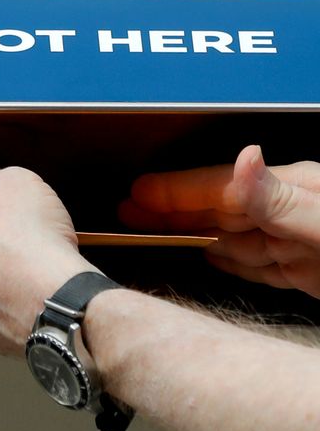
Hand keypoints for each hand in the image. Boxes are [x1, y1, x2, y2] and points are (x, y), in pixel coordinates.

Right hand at [119, 145, 319, 296]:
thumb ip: (279, 199)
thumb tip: (243, 158)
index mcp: (296, 191)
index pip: (220, 189)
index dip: (175, 190)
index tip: (137, 192)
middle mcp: (292, 213)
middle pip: (217, 211)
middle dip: (170, 210)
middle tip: (128, 211)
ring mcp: (298, 243)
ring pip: (231, 237)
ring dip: (191, 234)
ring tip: (155, 232)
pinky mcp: (307, 273)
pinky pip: (256, 265)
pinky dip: (229, 260)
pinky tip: (213, 256)